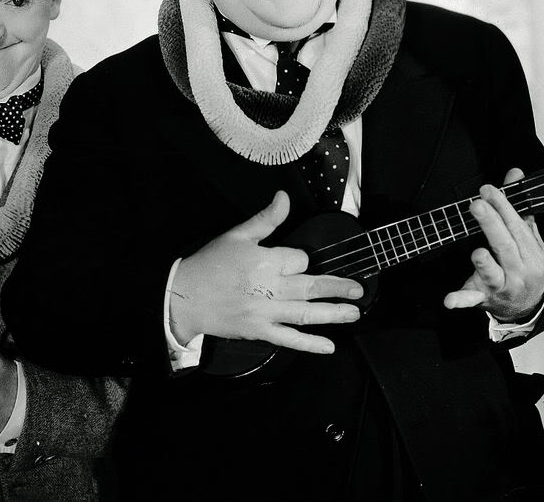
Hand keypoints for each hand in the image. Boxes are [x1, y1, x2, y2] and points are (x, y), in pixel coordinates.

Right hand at [169, 191, 362, 354]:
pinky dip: (310, 344)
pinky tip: (329, 346)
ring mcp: (265, 312)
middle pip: (311, 286)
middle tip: (358, 290)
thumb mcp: (237, 235)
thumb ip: (266, 219)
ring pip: (306, 313)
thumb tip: (284, 197)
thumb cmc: (210, 264)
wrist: (185, 297)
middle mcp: (269, 287)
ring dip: (333, 313)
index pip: (298, 259)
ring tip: (354, 312)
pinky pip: (289, 339)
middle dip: (337, 288)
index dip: (300, 259)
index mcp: (264, 261)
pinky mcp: (259, 331)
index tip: (296, 260)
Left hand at [443, 168, 543, 322]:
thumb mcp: (529, 238)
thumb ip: (519, 207)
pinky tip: (449, 300)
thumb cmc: (526, 266)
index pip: (516, 227)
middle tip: (476, 205)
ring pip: (493, 274)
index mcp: (531, 253)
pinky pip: (471, 299)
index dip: (503, 207)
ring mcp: (501, 286)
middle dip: (491, 225)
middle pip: (505, 246)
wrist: (529, 306)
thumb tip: (514, 173)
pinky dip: (460, 300)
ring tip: (477, 252)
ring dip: (484, 264)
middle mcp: (517, 270)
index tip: (488, 190)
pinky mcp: (483, 298)